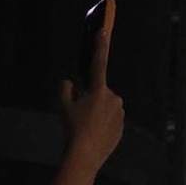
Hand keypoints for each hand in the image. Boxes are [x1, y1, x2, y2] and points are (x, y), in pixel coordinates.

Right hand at [59, 0, 124, 172]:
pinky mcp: (122, 127)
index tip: (103, 30)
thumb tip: (72, 83)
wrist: (86, 154)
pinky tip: (94, 132)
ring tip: (86, 124)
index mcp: (100, 90)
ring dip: (97, 110)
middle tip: (80, 110)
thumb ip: (66, 87)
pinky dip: (102, 122)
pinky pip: (110, 119)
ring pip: (106, 106)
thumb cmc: (73, 126)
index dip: (100, 46)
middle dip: (91, 96)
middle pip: (100, 91)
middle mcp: (114, 99)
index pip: (99, 63)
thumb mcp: (63, 103)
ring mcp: (120, 114)